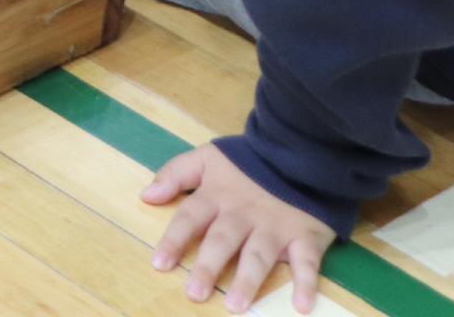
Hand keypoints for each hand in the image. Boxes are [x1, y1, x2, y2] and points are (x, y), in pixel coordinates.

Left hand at [144, 143, 333, 312]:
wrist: (301, 153)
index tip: (159, 265)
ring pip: (259, 255)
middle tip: (194, 294)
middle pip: (222, 241)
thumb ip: (175, 174)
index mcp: (218, 194)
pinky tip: (301, 307)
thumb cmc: (248, 161)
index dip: (174, 240)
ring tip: (234, 305)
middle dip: (208, 267)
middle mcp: (244, 213)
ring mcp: (276, 225)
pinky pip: (307, 262)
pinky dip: (307, 284)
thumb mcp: (207, 157)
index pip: (190, 217)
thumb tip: (146, 196)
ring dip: (248, 281)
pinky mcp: (306, 235)